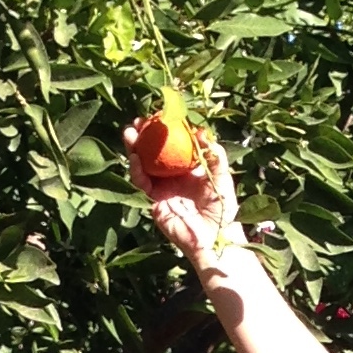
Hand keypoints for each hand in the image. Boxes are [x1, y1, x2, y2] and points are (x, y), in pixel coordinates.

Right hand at [131, 127, 242, 272]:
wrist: (214, 236)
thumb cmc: (223, 207)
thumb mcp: (222, 176)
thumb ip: (214, 155)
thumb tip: (203, 131)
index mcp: (187, 166)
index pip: (171, 143)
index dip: (162, 130)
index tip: (156, 115)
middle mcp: (171, 174)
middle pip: (152, 151)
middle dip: (142, 136)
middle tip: (136, 122)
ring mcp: (161, 187)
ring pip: (142, 164)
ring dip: (133, 149)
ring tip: (129, 134)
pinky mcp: (154, 200)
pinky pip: (142, 183)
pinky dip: (137, 170)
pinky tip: (134, 158)